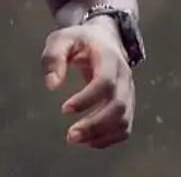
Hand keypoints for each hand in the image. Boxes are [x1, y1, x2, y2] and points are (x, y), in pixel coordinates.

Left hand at [41, 20, 134, 148]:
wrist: (103, 39)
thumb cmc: (79, 40)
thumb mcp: (61, 39)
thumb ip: (53, 57)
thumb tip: (51, 85)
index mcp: (110, 58)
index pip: (105, 82)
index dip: (87, 99)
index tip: (64, 109)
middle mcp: (124, 76)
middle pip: (119, 106)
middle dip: (95, 125)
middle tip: (70, 136)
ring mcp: (128, 92)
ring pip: (124, 121)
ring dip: (101, 135)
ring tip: (74, 139)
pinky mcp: (127, 104)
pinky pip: (124, 128)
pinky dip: (108, 139)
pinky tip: (87, 141)